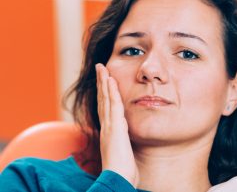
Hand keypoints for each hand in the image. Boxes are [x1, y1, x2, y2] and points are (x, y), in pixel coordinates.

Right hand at [96, 63, 138, 186]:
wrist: (118, 179)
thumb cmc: (122, 170)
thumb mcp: (123, 151)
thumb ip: (123, 142)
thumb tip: (126, 138)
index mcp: (110, 131)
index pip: (106, 107)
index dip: (104, 93)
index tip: (105, 80)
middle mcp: (107, 126)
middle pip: (103, 100)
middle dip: (101, 83)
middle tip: (100, 68)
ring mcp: (109, 126)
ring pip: (106, 100)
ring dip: (104, 82)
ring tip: (102, 68)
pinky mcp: (115, 128)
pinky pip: (114, 106)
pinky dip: (111, 93)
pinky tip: (111, 81)